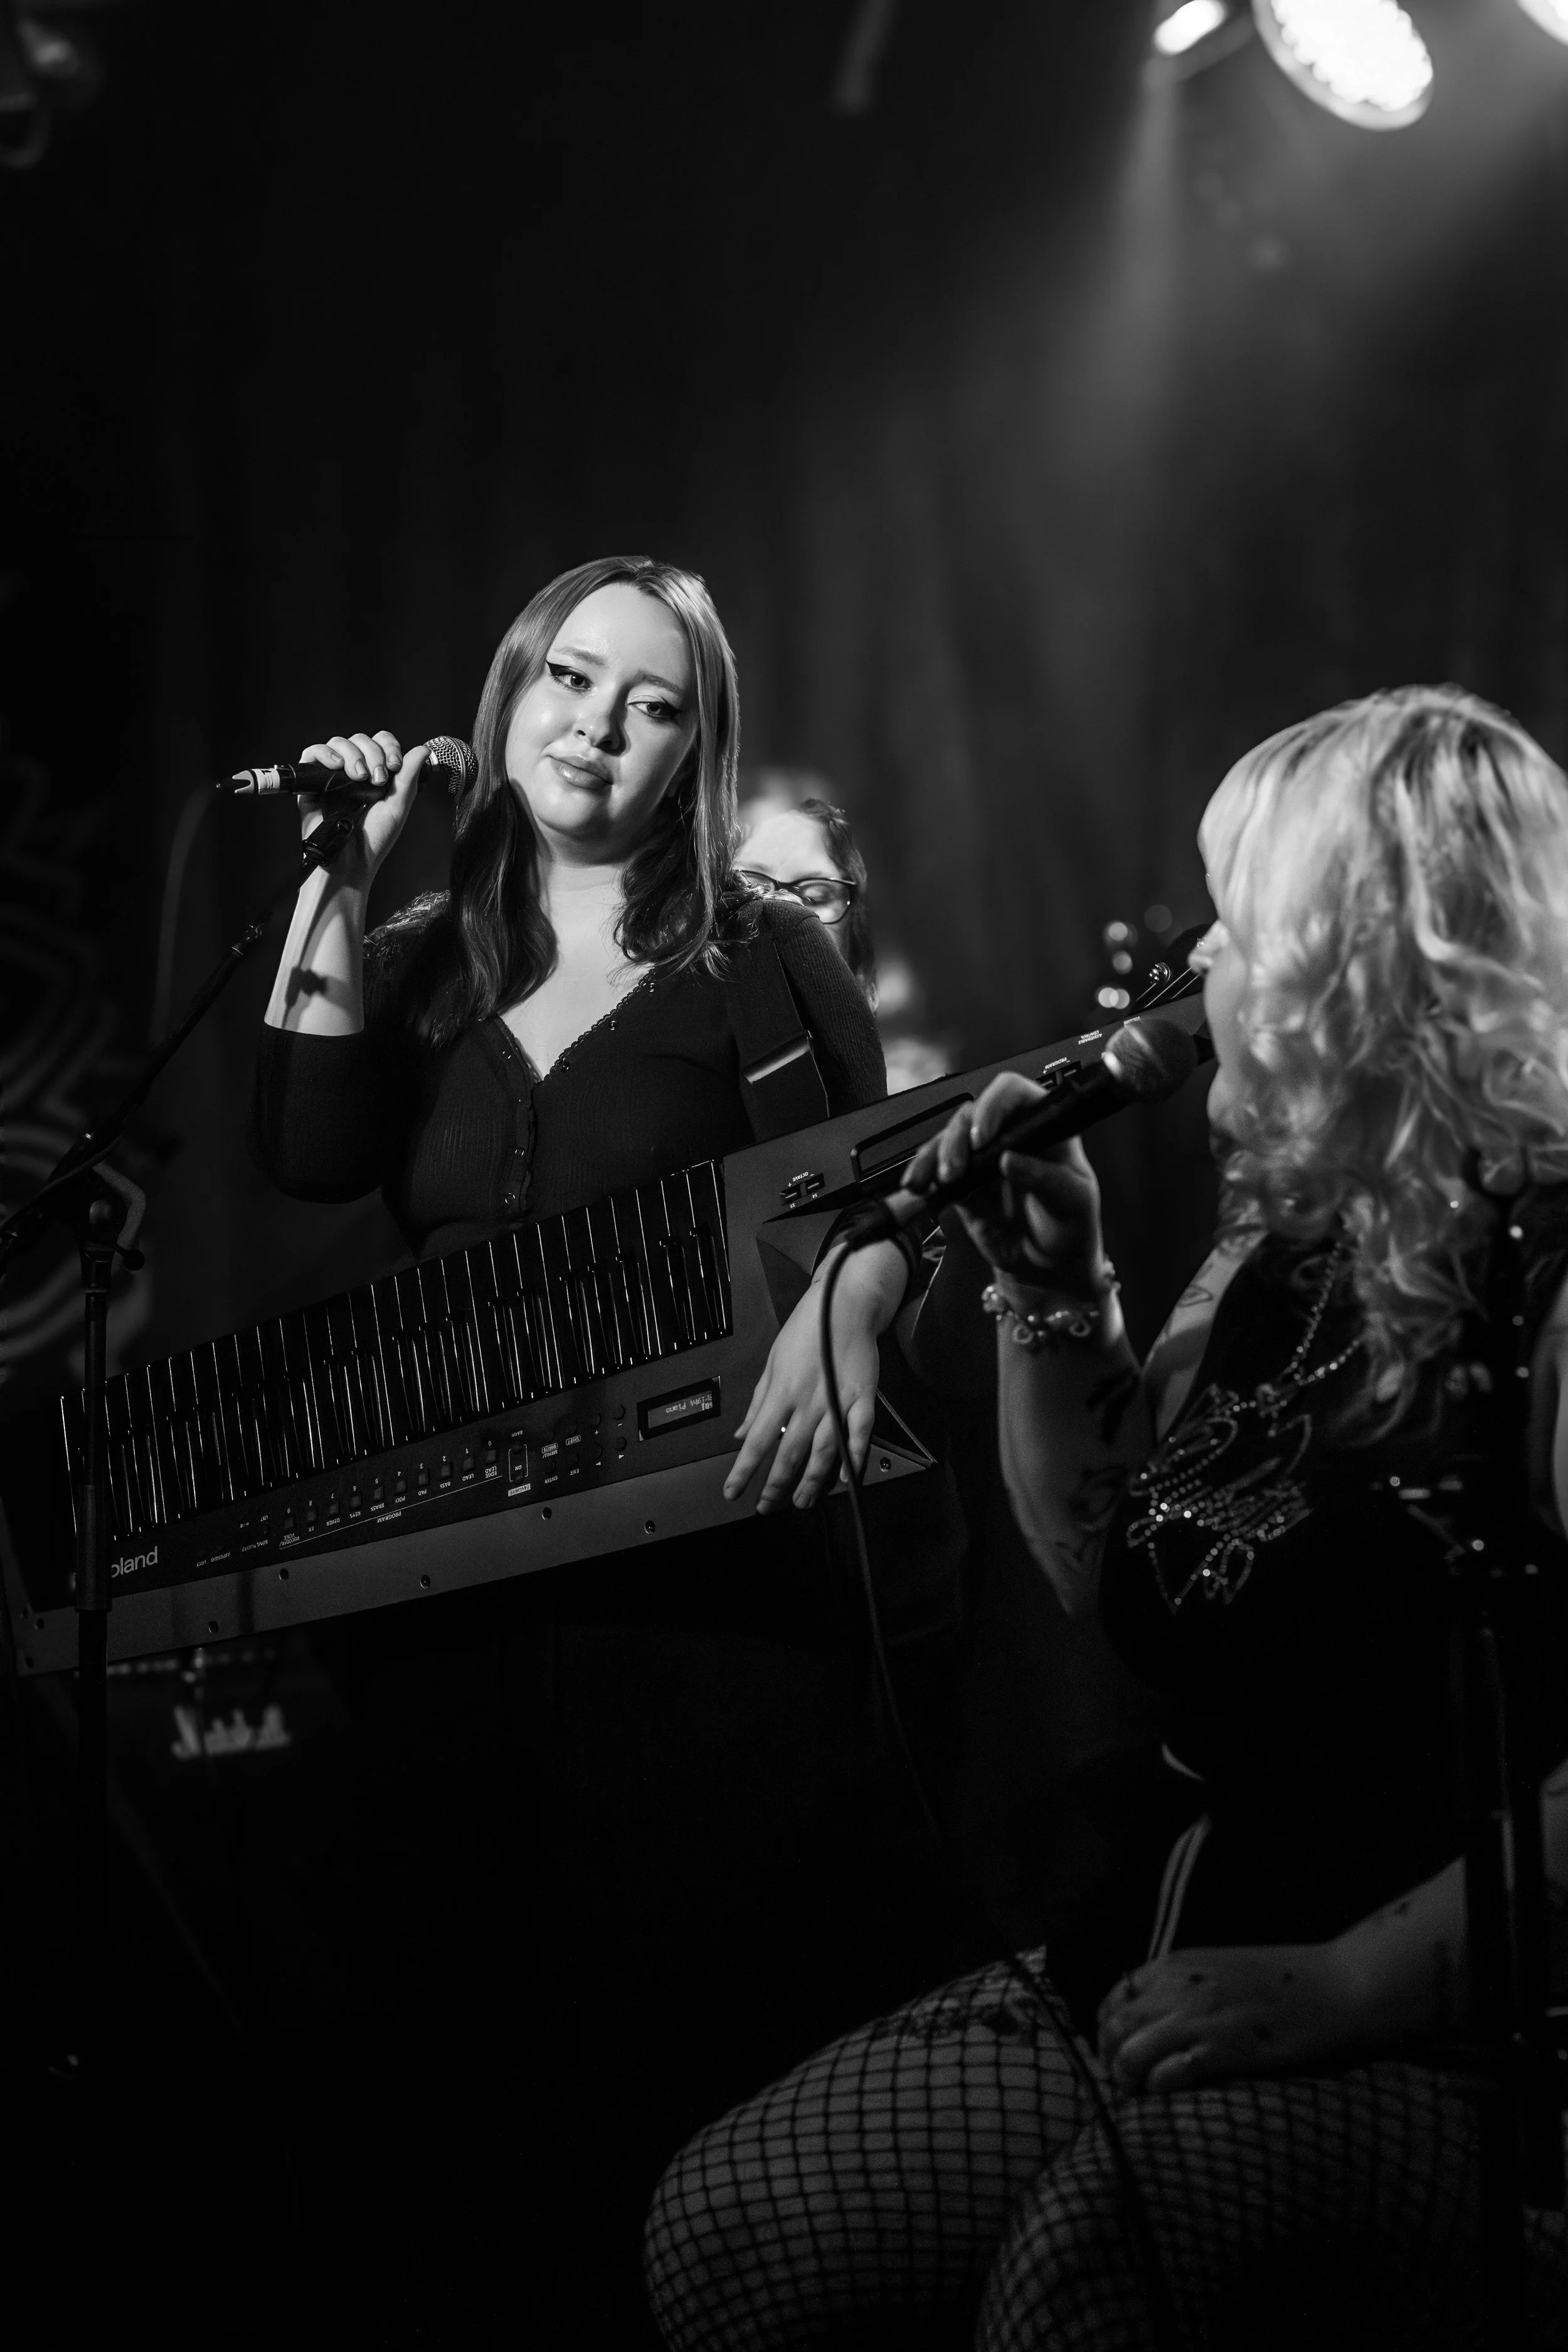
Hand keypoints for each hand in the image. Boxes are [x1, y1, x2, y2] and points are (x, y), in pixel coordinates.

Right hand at [297, 729, 425, 889]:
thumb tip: (423, 750)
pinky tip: (337, 767)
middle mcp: (352, 772)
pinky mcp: (310, 784)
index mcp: (374, 775)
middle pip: (360, 739)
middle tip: (377, 778)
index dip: (388, 746)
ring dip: (353, 754)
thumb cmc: (373, 841)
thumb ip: (408, 777)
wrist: (350, 863)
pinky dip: (325, 753)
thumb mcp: (397, 806)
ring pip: (338, 743)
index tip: (394, 765)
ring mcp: (331, 777)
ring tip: (358, 777)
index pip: (380, 743)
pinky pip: (312, 754)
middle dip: (373, 753)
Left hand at [724, 1242, 903, 1512]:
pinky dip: (854, 1460)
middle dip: (776, 1486)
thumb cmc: (805, 1331)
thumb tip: (740, 1434)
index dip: (743, 1471)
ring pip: (823, 1452)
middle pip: (789, 1454)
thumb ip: (757, 1403)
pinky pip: (860, 1435)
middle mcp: (807, 1401)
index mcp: (780, 1392)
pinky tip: (847, 1480)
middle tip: (768, 1506)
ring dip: (811, 1482)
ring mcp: (837, 1402)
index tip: (733, 1492)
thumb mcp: (771, 1362)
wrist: (843, 1305)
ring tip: (803, 1502)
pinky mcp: (862, 1398)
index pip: (756, 1441)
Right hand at [901, 1072, 1105, 1294]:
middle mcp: (1010, 1134)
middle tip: (957, 1170)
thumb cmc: (1072, 1227)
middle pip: (973, 1114)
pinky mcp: (963, 1182)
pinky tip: (916, 1185)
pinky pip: (936, 1168)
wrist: (1051, 1267)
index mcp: (1044, 1126)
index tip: (982, 1137)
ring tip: (938, 1182)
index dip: (994, 1106)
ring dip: (937, 1155)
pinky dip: (923, 1173)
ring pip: (950, 1138)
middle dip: (958, 1138)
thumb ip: (1046, 1179)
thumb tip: (1009, 1159)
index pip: (1015, 1094)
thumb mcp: (1074, 1202)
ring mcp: (983, 1157)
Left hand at [1096, 1945, 1362, 2093]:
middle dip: (1110, 2060)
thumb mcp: (1225, 1970)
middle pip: (1113, 2027)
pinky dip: (1160, 2092)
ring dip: (1128, 2081)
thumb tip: (1159, 2020)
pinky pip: (1169, 2075)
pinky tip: (1171, 2101)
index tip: (1116, 2055)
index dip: (1107, 2031)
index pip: (1114, 1997)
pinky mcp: (1226, 2051)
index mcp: (1178, 1964)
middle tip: (1124, 2088)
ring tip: (1141, 2102)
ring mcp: (1202, 2019)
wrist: (1345, 1987)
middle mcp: (1180, 1987)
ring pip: (1130, 2053)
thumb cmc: (1292, 1984)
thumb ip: (1188, 1989)